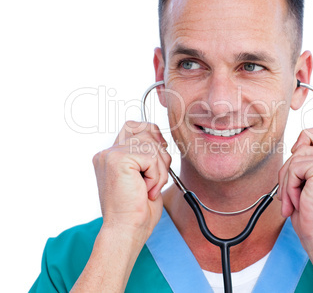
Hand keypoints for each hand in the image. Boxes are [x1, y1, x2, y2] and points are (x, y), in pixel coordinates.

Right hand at [92, 121, 170, 238]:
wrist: (126, 231)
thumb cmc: (137, 210)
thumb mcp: (146, 175)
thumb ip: (148, 154)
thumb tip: (160, 137)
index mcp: (111, 156)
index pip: (134, 126)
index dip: (152, 135)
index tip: (159, 156)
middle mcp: (108, 153)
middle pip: (146, 132)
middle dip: (160, 155)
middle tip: (154, 180)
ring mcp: (111, 155)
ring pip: (152, 145)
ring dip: (159, 170)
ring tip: (148, 188)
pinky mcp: (118, 160)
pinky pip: (151, 157)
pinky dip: (156, 176)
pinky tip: (145, 190)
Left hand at [277, 127, 312, 250]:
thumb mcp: (311, 185)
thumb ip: (307, 164)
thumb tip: (293, 147)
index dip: (306, 137)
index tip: (295, 154)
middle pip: (301, 148)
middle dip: (288, 172)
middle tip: (288, 196)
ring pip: (295, 158)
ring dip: (287, 182)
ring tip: (293, 202)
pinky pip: (293, 168)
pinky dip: (288, 187)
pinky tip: (298, 202)